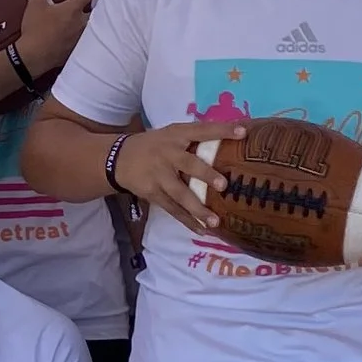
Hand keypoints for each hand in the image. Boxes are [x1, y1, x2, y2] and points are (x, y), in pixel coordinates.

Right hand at [14, 0, 94, 82]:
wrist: (34, 56)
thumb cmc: (36, 30)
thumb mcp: (34, 4)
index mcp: (73, 9)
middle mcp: (81, 23)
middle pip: (94, 11)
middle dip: (90, 6)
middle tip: (84, 3)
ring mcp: (80, 38)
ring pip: (89, 27)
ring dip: (86, 21)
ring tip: (79, 19)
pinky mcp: (76, 50)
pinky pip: (83, 40)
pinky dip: (80, 36)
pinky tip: (72, 36)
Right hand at [114, 120, 222, 235]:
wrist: (118, 159)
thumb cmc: (155, 146)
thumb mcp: (171, 135)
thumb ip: (194, 139)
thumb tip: (232, 140)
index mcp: (176, 135)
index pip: (201, 130)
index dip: (221, 130)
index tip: (242, 132)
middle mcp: (168, 154)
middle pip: (188, 164)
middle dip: (205, 175)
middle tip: (223, 185)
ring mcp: (159, 175)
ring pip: (180, 194)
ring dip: (197, 209)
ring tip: (214, 222)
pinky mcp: (152, 193)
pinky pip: (172, 209)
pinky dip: (187, 221)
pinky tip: (202, 230)